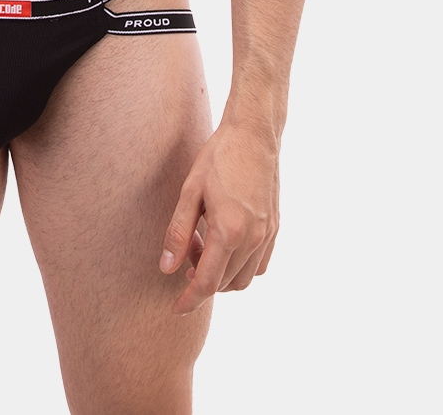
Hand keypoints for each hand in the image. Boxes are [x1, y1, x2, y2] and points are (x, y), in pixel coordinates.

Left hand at [159, 123, 278, 313]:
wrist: (254, 134)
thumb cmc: (218, 157)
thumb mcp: (190, 192)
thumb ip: (178, 233)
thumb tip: (166, 268)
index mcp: (230, 231)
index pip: (208, 283)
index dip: (189, 300)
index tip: (175, 308)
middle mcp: (254, 239)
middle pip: (226, 284)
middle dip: (201, 280)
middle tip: (186, 252)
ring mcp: (268, 235)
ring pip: (245, 278)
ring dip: (222, 275)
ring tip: (203, 244)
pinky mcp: (275, 228)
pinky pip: (259, 264)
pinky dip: (240, 266)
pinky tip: (224, 242)